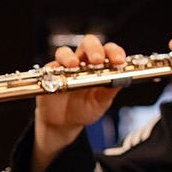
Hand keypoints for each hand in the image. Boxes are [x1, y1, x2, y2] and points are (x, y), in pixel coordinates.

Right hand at [32, 35, 125, 171]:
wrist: (62, 127)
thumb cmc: (83, 112)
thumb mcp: (101, 104)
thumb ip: (110, 90)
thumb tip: (122, 78)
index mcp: (99, 67)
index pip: (108, 52)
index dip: (115, 53)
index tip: (120, 61)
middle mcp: (82, 63)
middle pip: (89, 44)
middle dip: (96, 49)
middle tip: (100, 60)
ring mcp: (63, 68)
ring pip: (67, 51)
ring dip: (74, 56)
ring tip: (79, 65)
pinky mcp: (48, 76)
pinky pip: (51, 66)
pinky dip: (58, 67)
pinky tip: (64, 72)